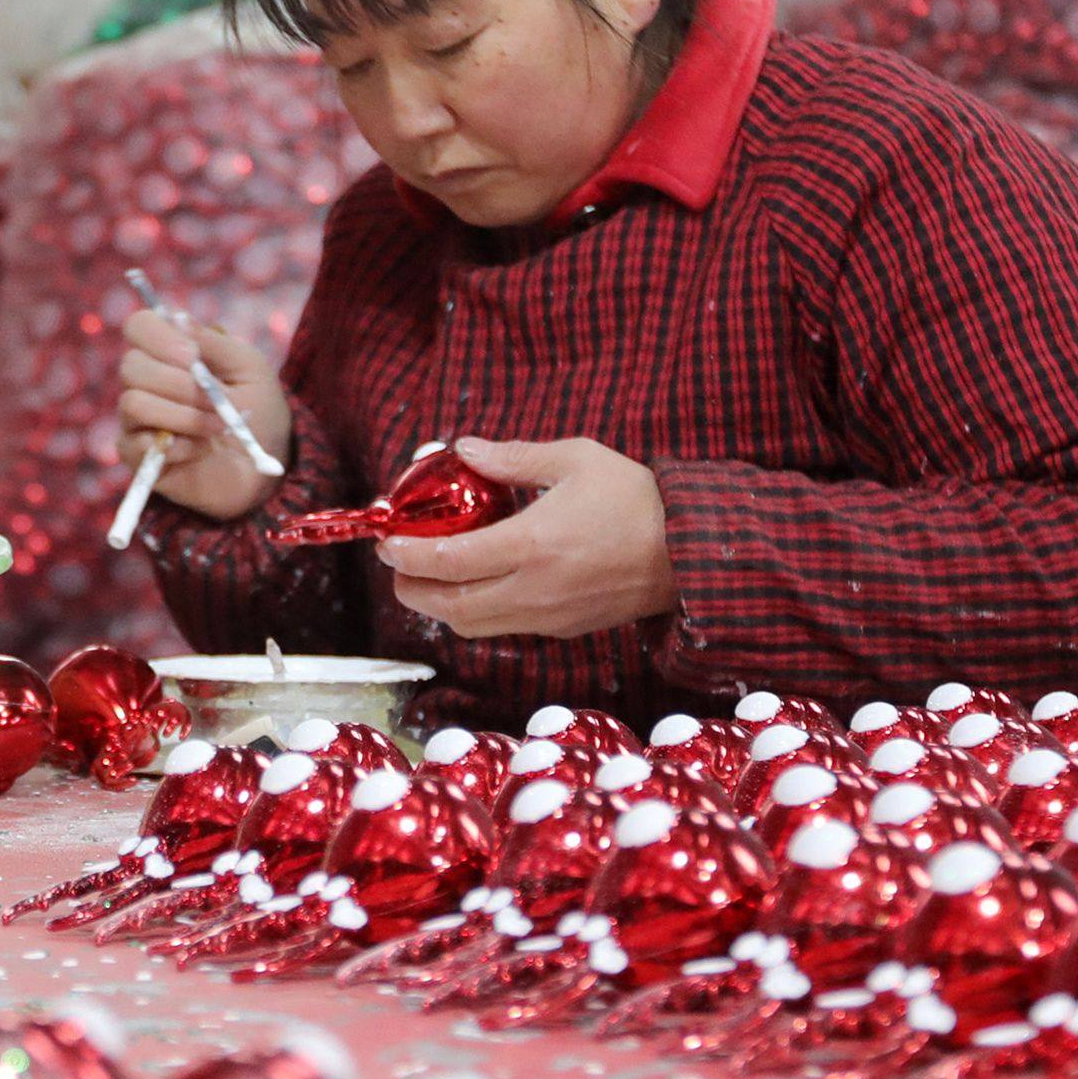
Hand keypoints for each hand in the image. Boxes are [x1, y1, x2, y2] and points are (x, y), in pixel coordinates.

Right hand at [114, 309, 293, 523]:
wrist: (263, 467)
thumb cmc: (257, 412)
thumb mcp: (249, 369)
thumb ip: (216, 344)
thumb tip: (179, 320)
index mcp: (170, 352)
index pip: (139, 327)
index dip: (158, 337)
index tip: (192, 356)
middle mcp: (146, 381)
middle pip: (132, 365)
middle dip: (179, 384)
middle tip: (215, 401)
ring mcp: (137, 418)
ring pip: (133, 403)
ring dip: (183, 416)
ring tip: (218, 427)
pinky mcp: (136, 454)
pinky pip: (137, 443)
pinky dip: (177, 446)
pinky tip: (200, 450)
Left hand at [383, 438, 678, 640]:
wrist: (690, 553)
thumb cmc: (636, 500)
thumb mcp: (575, 460)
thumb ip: (513, 458)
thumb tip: (463, 448)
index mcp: (532, 545)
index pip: (448, 561)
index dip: (408, 553)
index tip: (387, 539)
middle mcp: (533, 591)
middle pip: (449, 606)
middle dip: (412, 588)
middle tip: (398, 563)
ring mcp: (547, 618)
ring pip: (472, 625)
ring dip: (441, 605)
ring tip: (429, 576)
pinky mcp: (561, 630)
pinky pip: (503, 627)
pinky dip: (476, 611)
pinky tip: (476, 583)